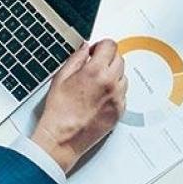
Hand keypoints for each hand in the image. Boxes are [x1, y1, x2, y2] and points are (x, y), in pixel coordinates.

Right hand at [31, 40, 126, 172]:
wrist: (62, 138)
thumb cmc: (59, 112)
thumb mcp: (61, 77)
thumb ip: (76, 58)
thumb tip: (84, 48)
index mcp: (95, 72)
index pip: (110, 45)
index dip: (101, 46)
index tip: (95, 51)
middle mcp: (110, 84)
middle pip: (119, 59)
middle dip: (107, 59)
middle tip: (95, 66)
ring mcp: (117, 98)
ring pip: (123, 76)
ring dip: (113, 75)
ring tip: (96, 83)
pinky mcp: (119, 111)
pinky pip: (123, 94)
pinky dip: (114, 91)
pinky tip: (100, 97)